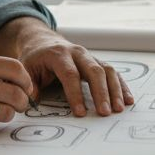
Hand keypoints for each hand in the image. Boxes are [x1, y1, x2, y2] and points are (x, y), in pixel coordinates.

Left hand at [0, 17, 133, 116]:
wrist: (43, 41)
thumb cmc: (34, 58)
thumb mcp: (26, 69)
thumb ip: (29, 85)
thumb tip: (31, 101)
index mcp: (58, 55)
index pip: (70, 74)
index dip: (76, 94)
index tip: (81, 112)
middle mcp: (77, 53)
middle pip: (94, 71)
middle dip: (101, 93)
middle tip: (104, 112)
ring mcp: (90, 57)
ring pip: (107, 70)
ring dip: (115, 90)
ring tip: (119, 109)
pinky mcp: (97, 62)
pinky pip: (113, 73)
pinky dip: (121, 86)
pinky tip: (128, 100)